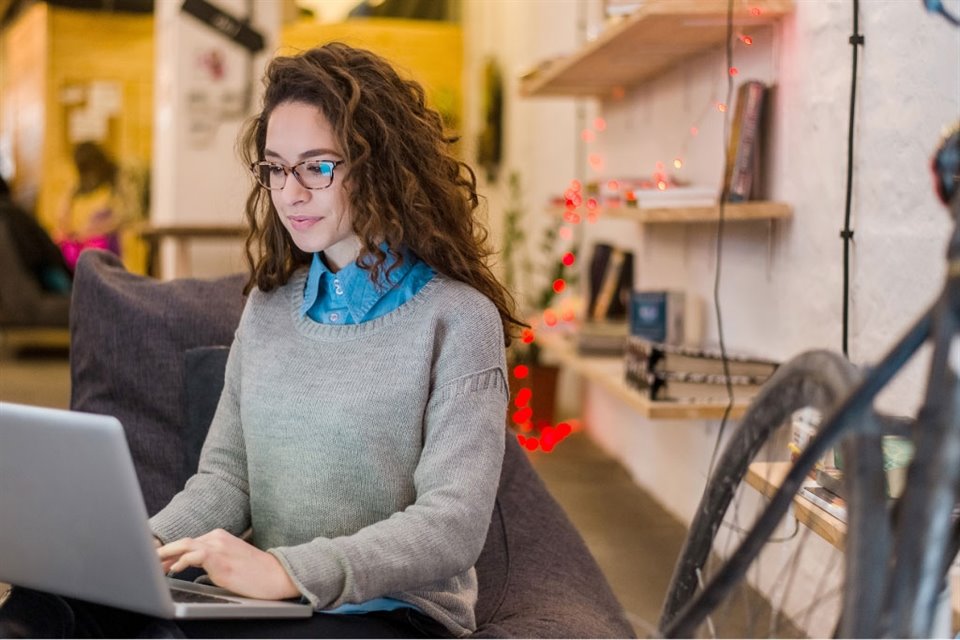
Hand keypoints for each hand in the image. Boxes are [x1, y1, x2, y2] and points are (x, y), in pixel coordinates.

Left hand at [157, 529, 299, 599]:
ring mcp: (218, 546)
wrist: (276, 574)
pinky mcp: (219, 557)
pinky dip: (180, 561)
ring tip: (152, 564)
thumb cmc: (256, 573)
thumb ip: (212, 562)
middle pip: (183, 542)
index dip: (171, 553)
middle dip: (163, 551)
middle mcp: (217, 537)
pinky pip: (194, 555)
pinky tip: (173, 569)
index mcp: (219, 537)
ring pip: (184, 546)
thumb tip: (194, 571)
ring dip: (166, 555)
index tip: (159, 562)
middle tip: (148, 560)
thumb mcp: (230, 563)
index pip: (189, 543)